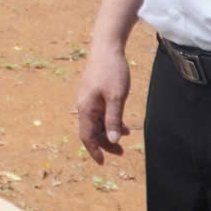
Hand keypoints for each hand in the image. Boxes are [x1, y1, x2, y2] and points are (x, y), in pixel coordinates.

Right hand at [74, 44, 130, 163]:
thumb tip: (112, 140)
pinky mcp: (95, 93)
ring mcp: (89, 99)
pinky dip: (111, 120)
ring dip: (109, 132)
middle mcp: (84, 105)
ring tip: (126, 137)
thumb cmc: (112, 71)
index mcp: (86, 108)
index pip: (87, 136)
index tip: (102, 163)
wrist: (107, 46)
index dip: (94, 150)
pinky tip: (123, 124)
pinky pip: (101, 112)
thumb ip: (114, 119)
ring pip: (97, 122)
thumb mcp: (116, 97)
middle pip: (92, 131)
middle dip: (105, 143)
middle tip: (121, 153)